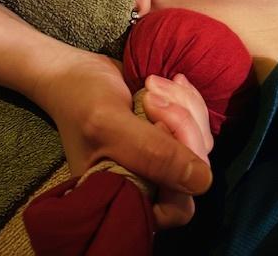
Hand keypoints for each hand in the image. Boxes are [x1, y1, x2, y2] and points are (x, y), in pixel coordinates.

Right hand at [29, 49, 212, 219]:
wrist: (75, 71)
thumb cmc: (81, 100)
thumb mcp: (110, 124)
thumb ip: (153, 154)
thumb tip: (203, 181)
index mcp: (124, 198)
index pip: (176, 206)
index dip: (177, 167)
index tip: (156, 125)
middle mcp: (146, 186)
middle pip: (195, 171)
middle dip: (181, 125)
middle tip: (151, 96)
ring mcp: (161, 161)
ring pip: (201, 144)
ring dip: (183, 106)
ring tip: (152, 84)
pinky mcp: (171, 137)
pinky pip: (199, 125)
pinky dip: (188, 100)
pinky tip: (172, 81)